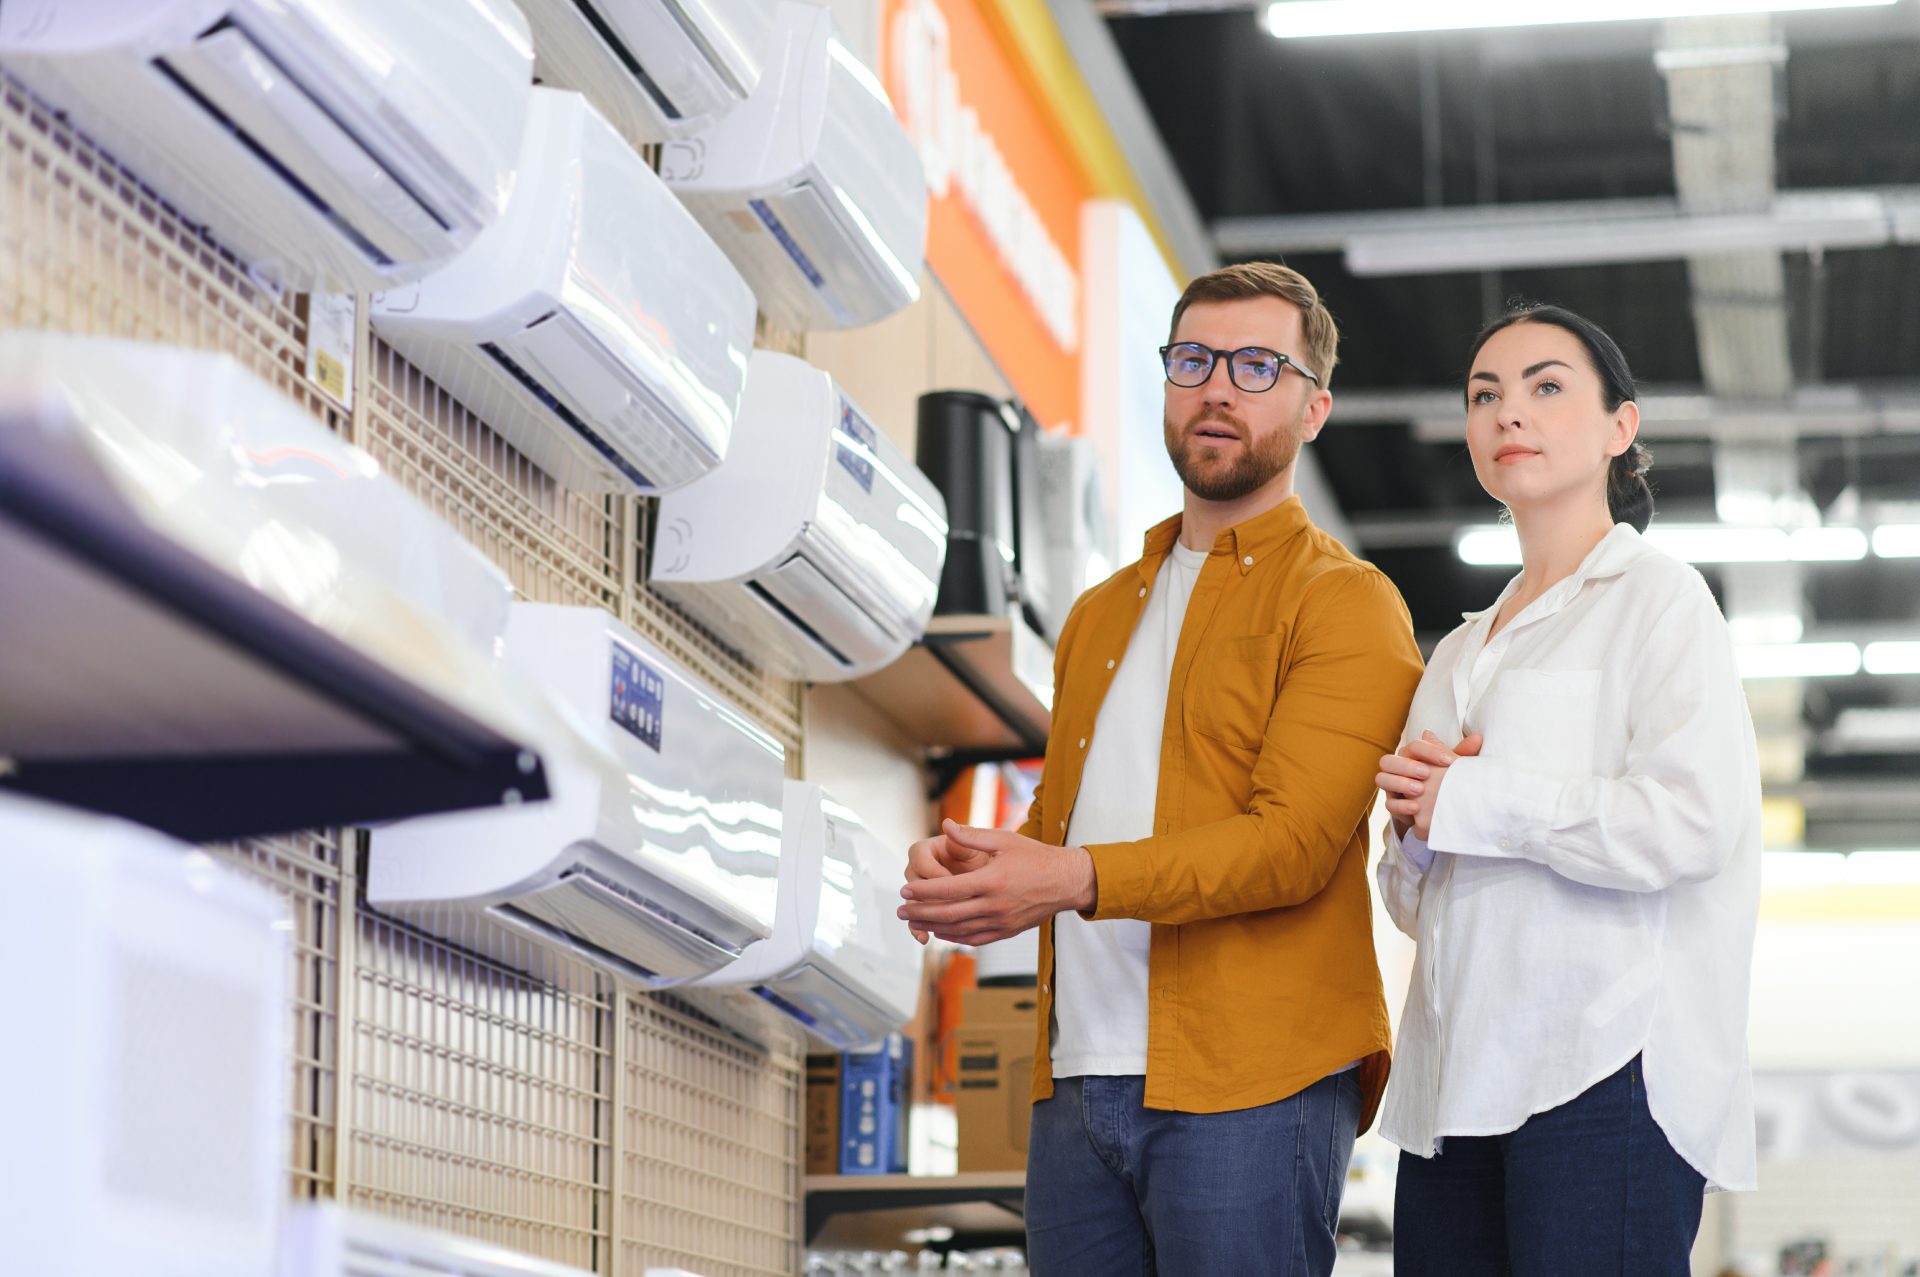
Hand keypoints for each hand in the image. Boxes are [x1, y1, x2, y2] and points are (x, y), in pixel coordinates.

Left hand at [897, 819, 1095, 946]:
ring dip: (933, 927)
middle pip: (947, 914)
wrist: (1065, 882)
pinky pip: (974, 939)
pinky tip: (940, 932)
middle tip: (901, 911)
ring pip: (958, 930)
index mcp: (991, 881)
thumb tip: (945, 826)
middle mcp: (994, 905)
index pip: (947, 889)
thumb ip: (971, 835)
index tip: (905, 889)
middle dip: (920, 913)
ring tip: (914, 922)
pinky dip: (954, 937)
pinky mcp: (1006, 931)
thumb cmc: (1035, 857)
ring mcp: (1000, 921)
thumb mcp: (1004, 839)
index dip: (923, 891)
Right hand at [1376, 731, 1482, 841]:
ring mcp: (1392, 786)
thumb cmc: (1446, 783)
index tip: (1449, 761)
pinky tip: (1415, 808)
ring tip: (1419, 791)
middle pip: (1388, 760)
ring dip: (1399, 784)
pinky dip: (1401, 806)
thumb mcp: (1454, 770)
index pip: (1414, 746)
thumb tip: (1478, 738)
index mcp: (1412, 755)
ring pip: (1382, 779)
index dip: (1430, 751)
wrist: (1440, 809)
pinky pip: (1388, 804)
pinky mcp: (1392, 804)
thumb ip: (1462, 755)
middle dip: (1406, 766)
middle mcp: (1397, 768)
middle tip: (1426, 774)